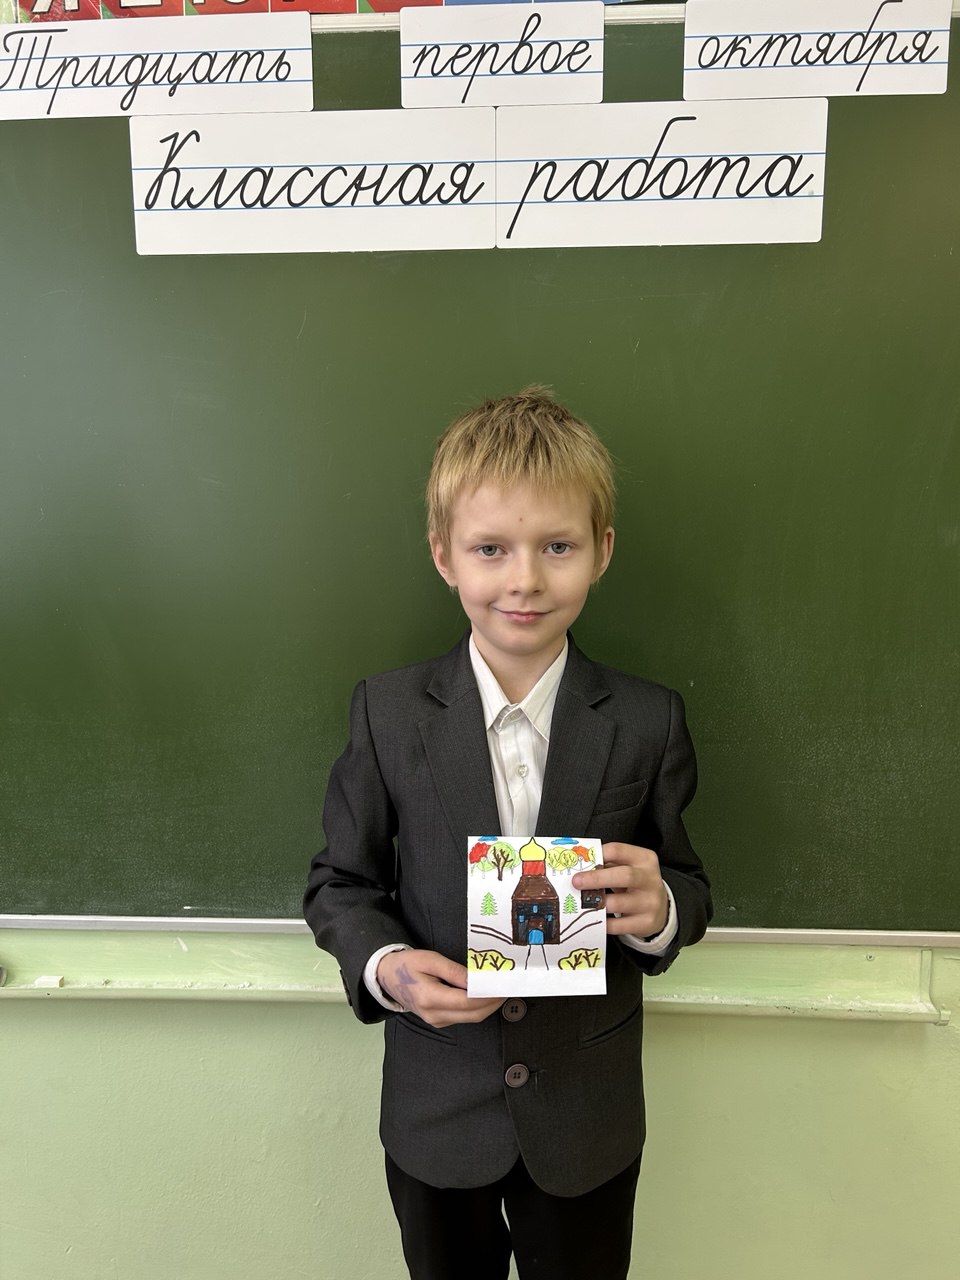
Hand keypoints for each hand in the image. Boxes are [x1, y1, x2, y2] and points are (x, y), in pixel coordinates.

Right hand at [377, 949, 503, 1028]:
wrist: (386, 976)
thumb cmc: (407, 965)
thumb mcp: (430, 960)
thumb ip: (455, 971)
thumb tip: (477, 979)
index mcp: (430, 998)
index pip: (468, 1001)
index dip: (488, 994)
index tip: (503, 984)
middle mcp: (434, 1014)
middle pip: (473, 1014)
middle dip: (494, 1002)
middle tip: (508, 987)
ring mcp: (436, 1020)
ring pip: (471, 1018)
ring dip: (488, 1005)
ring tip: (500, 989)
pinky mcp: (439, 1020)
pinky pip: (464, 1017)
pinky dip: (478, 1007)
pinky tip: (485, 995)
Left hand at [572, 843, 668, 937]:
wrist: (660, 907)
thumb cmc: (637, 883)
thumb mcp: (628, 867)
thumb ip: (608, 863)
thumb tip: (581, 865)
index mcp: (644, 859)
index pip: (618, 851)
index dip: (597, 855)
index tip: (580, 861)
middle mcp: (650, 879)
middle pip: (624, 876)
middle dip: (597, 879)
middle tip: (576, 882)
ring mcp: (651, 902)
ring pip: (620, 903)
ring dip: (597, 903)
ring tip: (582, 902)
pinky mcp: (647, 922)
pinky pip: (620, 925)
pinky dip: (604, 923)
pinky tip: (594, 918)